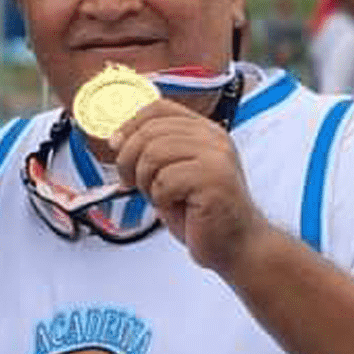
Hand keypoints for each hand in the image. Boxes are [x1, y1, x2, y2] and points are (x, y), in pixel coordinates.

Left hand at [111, 99, 270, 274]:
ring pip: (154, 154)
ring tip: (159, 197)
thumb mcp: (172, 174)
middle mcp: (213, 138)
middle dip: (129, 160)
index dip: (130, 125)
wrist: (236, 245)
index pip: (159, 108)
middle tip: (131, 183)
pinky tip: (176, 207)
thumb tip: (117, 140)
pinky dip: (160, 199)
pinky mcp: (215, 179)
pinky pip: (165, 181)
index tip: (117, 146)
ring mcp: (217, 157)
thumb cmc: (202, 214)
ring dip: (145, 181)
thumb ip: (151, 151)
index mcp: (204, 131)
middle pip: (150, 131)